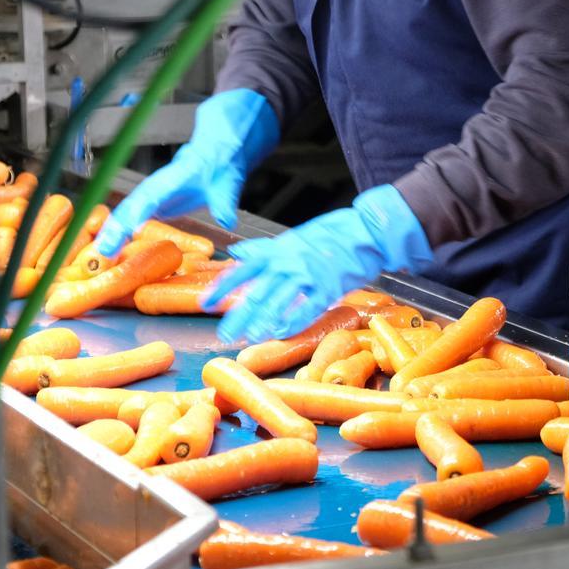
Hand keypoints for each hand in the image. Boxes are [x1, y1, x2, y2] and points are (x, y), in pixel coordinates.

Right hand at [95, 89, 278, 255]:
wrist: (217, 156)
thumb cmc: (219, 163)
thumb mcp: (227, 181)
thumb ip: (225, 200)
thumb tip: (226, 219)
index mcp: (171, 179)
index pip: (145, 200)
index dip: (130, 219)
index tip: (119, 235)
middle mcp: (156, 187)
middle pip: (129, 208)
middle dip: (113, 230)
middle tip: (103, 253)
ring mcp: (153, 196)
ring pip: (127, 214)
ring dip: (114, 232)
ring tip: (103, 255)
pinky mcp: (155, 205)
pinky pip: (134, 219)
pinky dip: (123, 233)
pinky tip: (116, 248)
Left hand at [203, 185, 431, 343]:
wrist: (364, 231)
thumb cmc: (328, 235)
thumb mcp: (291, 238)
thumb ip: (263, 248)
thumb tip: (237, 251)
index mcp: (276, 250)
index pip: (242, 270)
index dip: (221, 287)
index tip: (205, 302)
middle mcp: (288, 262)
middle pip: (257, 292)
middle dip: (239, 315)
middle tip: (225, 334)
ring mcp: (308, 276)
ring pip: (279, 302)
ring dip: (263, 322)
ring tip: (250, 337)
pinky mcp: (328, 288)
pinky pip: (307, 309)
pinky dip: (293, 322)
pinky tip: (281, 333)